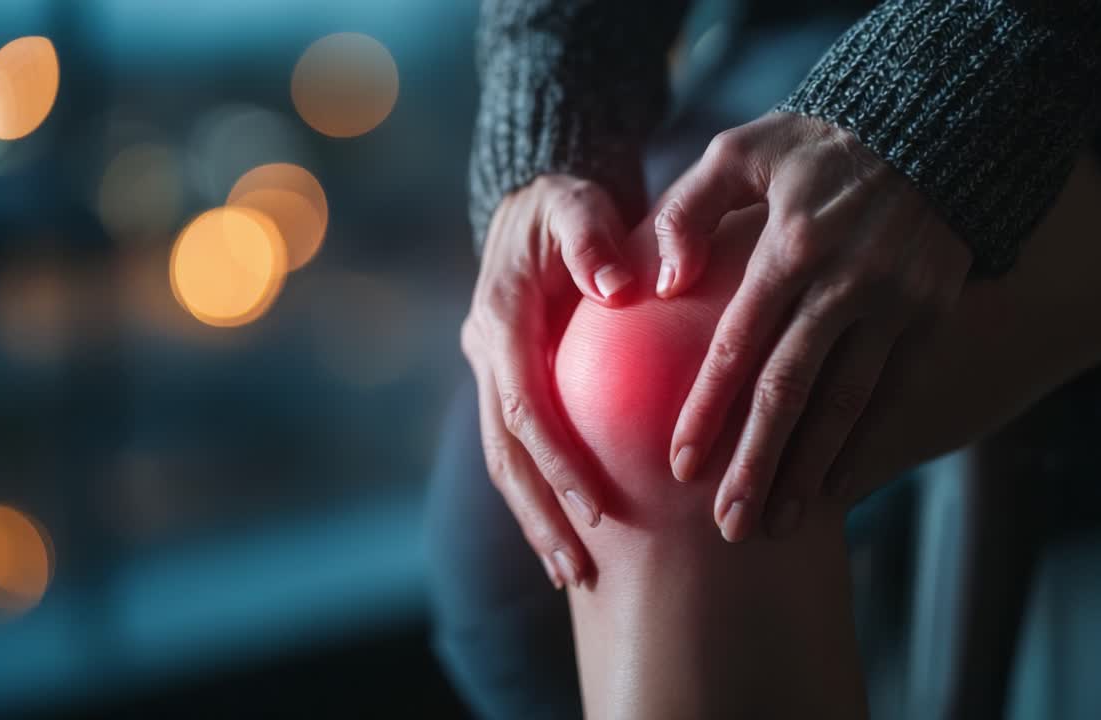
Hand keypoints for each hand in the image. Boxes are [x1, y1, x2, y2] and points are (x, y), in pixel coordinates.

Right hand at [461, 174, 633, 587]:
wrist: (530, 207)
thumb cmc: (566, 206)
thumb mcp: (576, 203)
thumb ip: (590, 238)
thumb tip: (616, 287)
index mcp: (500, 316)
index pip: (523, 402)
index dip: (555, 458)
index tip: (597, 505)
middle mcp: (484, 350)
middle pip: (504, 451)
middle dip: (539, 514)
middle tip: (578, 571)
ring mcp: (489, 370)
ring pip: (503, 460)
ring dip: (534, 518)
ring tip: (572, 574)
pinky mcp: (504, 381)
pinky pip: (515, 448)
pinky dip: (537, 493)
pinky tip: (567, 534)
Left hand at [655, 112, 972, 541]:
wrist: (931, 127)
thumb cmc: (816, 143)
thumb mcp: (742, 151)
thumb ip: (691, 210)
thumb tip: (664, 284)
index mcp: (791, 247)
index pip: (740, 345)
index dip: (709, 410)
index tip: (679, 467)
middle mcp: (846, 283)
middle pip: (793, 390)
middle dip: (758, 464)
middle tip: (728, 525)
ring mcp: (895, 303)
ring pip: (846, 404)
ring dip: (810, 469)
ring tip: (777, 524)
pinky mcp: (930, 315)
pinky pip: (893, 393)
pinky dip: (863, 443)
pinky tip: (834, 487)